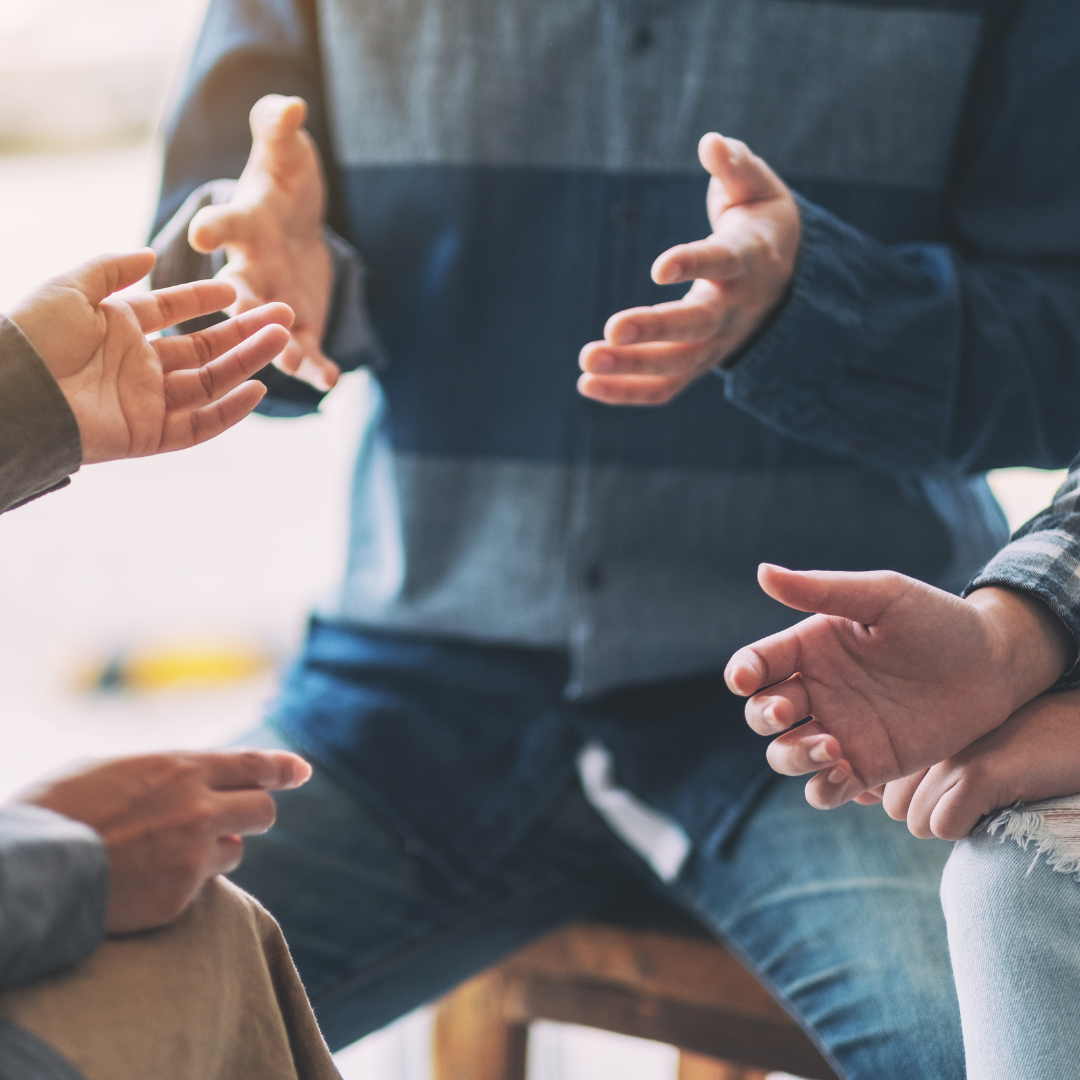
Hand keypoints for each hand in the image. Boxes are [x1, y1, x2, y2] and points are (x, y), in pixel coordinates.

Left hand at [7, 249, 292, 462]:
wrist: (16, 391)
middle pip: (204, 349)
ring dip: (247, 363)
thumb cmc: (33, 336)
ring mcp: (147, 401)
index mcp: (120, 330)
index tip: (236, 290)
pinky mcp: (150, 435)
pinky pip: (199, 425)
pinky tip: (257, 389)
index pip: (173, 313)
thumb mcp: (70, 288)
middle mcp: (139, 366)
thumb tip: (150, 255)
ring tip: (281, 340)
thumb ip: (112, 269)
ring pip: (211, 383)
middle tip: (282, 315)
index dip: (204, 301)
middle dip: (244, 332)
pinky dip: (230, 411)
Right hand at [15, 750, 311, 933]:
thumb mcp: (109, 768)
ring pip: (235, 850)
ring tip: (170, 850)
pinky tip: (148, 879)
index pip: (255, 765)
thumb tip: (190, 771)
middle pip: (261, 810)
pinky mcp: (180, 897)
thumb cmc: (57, 812)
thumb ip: (161, 770)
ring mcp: (192, 856)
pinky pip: (203, 885)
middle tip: (236, 817)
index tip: (301, 771)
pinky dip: (187, 881)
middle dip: (253, 812)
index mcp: (181, 769)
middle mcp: (198, 809)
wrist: (31, 872)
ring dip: (217, 848)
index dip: (283, 768)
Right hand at [188, 94, 337, 390]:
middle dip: (242, 301)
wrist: (298, 227)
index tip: (204, 229)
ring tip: (295, 364)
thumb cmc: (284, 185)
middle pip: (239, 289)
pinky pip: (306, 351)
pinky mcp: (299, 327)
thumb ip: (280, 129)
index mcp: (243, 227)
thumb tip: (291, 107)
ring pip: (268, 332)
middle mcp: (250, 271)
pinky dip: (316, 367)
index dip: (215, 225)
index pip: (223, 225)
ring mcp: (273, 303)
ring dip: (279, 347)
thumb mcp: (286, 154)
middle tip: (243, 309)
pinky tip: (331, 380)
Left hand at [578, 133, 799, 405]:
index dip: (694, 264)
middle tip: (609, 330)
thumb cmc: (762, 225)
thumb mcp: (759, 189)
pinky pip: (665, 388)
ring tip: (585, 363)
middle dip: (654, 329)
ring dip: (631, 369)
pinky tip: (587, 385)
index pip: (724, 264)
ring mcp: (717, 343)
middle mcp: (734, 309)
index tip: (659, 267)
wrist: (789, 284)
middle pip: (697, 326)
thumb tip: (710, 142)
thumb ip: (736, 166)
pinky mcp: (698, 364)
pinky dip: (628, 392)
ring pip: (677, 365)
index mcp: (751, 261)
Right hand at [724, 564, 1072, 808]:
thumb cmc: (938, 621)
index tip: (744, 680)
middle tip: (789, 711)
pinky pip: (826, 789)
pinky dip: (823, 788)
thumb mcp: (881, 596)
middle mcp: (816, 692)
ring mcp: (838, 731)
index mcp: (810, 649)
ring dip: (792, 756)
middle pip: (761, 713)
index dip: (741, 673)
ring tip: (832, 748)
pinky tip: (845, 773)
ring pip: (785, 755)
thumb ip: (822, 590)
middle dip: (763, 715)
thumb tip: (762, 572)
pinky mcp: (867, 766)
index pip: (756, 664)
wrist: (994, 668)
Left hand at [874, 689, 1079, 839]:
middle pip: (895, 808)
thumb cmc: (1022, 746)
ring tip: (989, 796)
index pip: (878, 785)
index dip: (911, 800)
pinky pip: (944, 827)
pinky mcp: (976, 773)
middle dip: (932, 814)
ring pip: (917, 822)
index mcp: (918, 727)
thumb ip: (916, 768)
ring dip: (953, 823)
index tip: (949, 791)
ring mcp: (948, 752)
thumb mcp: (961, 749)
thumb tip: (866, 798)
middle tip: (975, 794)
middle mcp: (925, 735)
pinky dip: (970, 830)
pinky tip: (1000, 802)